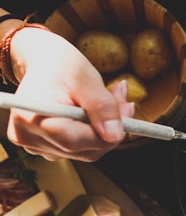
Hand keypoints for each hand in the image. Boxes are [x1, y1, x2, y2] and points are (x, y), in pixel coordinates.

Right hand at [6, 27, 134, 161]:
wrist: (44, 64)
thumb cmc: (60, 65)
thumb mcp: (85, 78)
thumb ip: (102, 107)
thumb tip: (115, 135)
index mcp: (29, 117)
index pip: (74, 141)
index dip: (106, 132)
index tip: (126, 109)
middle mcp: (28, 137)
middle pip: (84, 149)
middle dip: (111, 129)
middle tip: (124, 101)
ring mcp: (37, 146)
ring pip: (88, 151)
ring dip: (107, 130)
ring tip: (113, 100)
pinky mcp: (48, 149)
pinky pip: (83, 149)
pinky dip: (97, 133)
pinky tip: (99, 113)